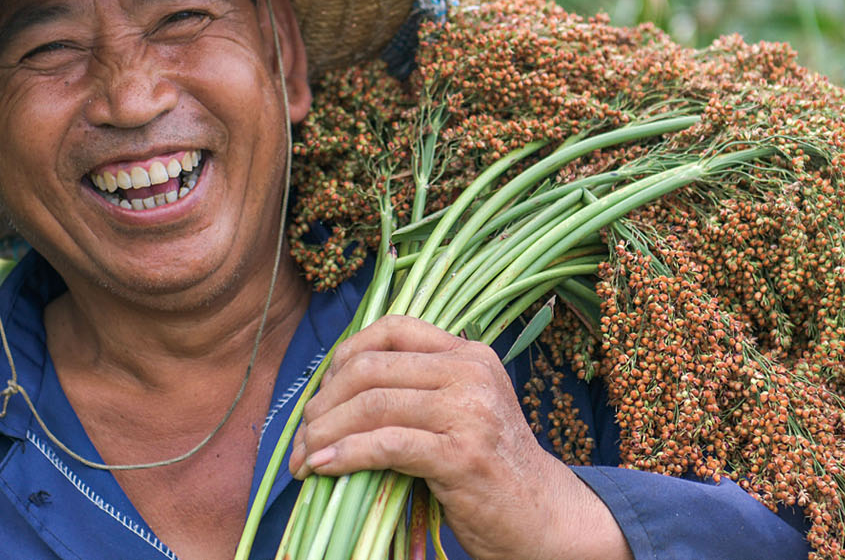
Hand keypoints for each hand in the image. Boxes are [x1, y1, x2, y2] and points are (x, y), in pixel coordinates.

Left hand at [287, 315, 629, 559]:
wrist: (543, 516)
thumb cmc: (491, 469)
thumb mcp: (463, 412)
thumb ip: (418, 390)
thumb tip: (336, 390)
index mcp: (470, 355)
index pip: (393, 329)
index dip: (346, 354)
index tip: (323, 390)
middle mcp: (472, 373)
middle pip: (371, 368)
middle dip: (323, 403)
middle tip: (301, 436)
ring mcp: (469, 412)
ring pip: (372, 405)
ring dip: (324, 433)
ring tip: (304, 458)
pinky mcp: (461, 454)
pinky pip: (385, 445)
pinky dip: (344, 455)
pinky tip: (322, 469)